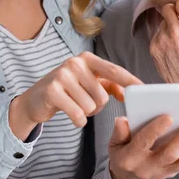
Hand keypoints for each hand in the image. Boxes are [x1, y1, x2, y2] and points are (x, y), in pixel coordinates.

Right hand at [9, 51, 142, 140]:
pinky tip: (69, 114)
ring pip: (90, 106)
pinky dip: (77, 120)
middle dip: (97, 106)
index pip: (114, 71)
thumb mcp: (88, 83)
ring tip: (74, 105)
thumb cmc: (67, 90)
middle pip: (102, 95)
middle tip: (84, 102)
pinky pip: (78, 114)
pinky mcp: (53, 91)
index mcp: (87, 59)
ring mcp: (62, 76)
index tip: (144, 89)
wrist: (35, 100)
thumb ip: (109, 85)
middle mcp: (75, 63)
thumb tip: (127, 93)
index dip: (130, 81)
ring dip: (86, 113)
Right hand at [108, 115, 178, 178]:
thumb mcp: (114, 144)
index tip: (169, 117)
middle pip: (170, 153)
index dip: (156, 129)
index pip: (144, 142)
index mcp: (130, 158)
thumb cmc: (122, 155)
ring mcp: (160, 173)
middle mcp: (147, 167)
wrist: (127, 178)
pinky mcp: (170, 174)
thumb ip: (118, 132)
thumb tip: (123, 120)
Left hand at [150, 0, 178, 103]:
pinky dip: (162, 37)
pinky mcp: (153, 47)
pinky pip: (157, 33)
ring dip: (167, 26)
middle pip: (167, 8)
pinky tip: (169, 48)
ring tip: (175, 40)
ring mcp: (163, 40)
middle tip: (175, 19)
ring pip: (162, 22)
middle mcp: (176, 33)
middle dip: (171, 11)